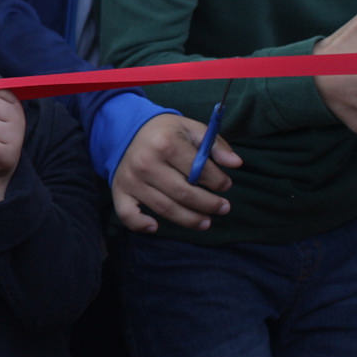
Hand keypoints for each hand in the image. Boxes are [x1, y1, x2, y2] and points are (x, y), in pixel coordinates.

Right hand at [111, 112, 237, 233]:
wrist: (127, 129)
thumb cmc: (166, 132)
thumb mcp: (192, 129)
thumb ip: (215, 144)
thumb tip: (236, 163)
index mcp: (166, 143)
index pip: (199, 171)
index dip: (218, 182)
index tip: (226, 185)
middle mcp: (146, 162)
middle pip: (184, 193)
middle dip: (209, 204)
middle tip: (223, 208)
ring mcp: (131, 179)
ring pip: (164, 208)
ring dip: (189, 219)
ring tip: (206, 222)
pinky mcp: (120, 190)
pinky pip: (126, 214)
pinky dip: (139, 225)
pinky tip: (155, 227)